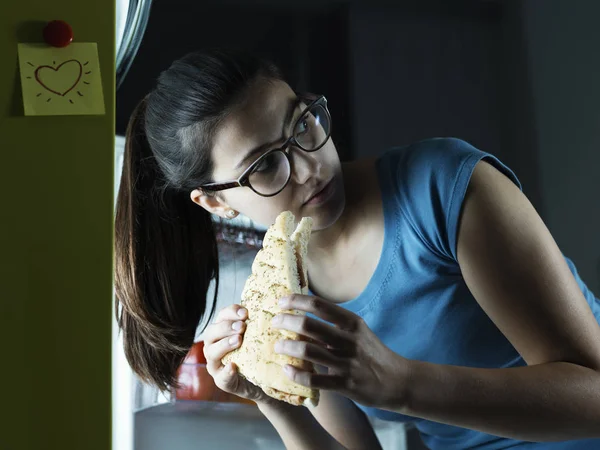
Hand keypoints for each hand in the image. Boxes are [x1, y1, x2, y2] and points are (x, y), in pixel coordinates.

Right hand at [203, 304, 278, 405]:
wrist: (266, 380)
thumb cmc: (260, 352)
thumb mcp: (259, 336)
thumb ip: (259, 323)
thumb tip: (274, 307)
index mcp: (222, 331)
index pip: (222, 316)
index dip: (231, 312)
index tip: (246, 312)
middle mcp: (215, 345)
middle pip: (211, 332)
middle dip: (226, 327)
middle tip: (242, 327)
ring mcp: (216, 364)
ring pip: (211, 353)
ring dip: (224, 345)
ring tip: (238, 341)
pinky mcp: (222, 381)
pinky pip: (221, 377)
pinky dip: (226, 372)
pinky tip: (233, 367)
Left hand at [271, 295, 409, 408]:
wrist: (397, 381)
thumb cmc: (372, 352)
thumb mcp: (358, 331)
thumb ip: (336, 322)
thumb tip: (304, 311)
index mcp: (352, 323)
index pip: (319, 305)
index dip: (297, 301)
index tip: (281, 301)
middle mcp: (349, 340)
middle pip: (309, 325)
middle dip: (286, 321)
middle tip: (274, 322)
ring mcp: (347, 363)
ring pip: (308, 351)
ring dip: (287, 347)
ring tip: (277, 345)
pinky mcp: (345, 385)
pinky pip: (315, 380)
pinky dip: (297, 374)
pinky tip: (287, 370)